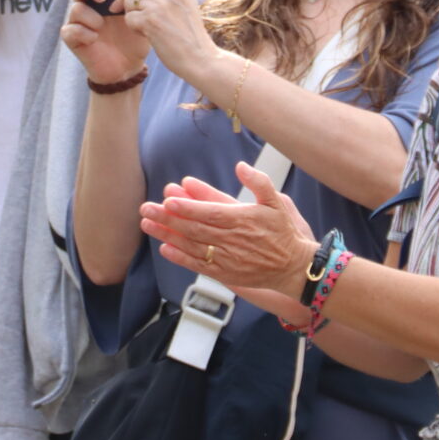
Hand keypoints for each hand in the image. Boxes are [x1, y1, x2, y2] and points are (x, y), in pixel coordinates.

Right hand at [58, 0, 151, 85]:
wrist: (129, 66)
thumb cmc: (135, 33)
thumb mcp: (144, 7)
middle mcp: (86, 1)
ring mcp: (78, 19)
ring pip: (75, 7)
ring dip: (91, 16)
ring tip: (103, 26)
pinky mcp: (74, 37)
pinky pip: (71, 29)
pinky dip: (85, 33)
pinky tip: (96, 39)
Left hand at [117, 0, 219, 88]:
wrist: (200, 58)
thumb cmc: (190, 33)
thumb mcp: (185, 2)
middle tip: (124, 6)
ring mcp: (159, 3)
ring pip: (128, 0)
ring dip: (131, 14)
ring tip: (148, 26)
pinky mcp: (149, 20)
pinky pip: (128, 18)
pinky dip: (134, 28)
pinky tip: (149, 35)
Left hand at [140, 160, 319, 296]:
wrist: (292, 267)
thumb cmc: (283, 232)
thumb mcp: (276, 202)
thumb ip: (259, 182)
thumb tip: (240, 166)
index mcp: (241, 220)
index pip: (209, 212)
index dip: (188, 207)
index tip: (168, 199)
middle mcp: (231, 240)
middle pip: (194, 228)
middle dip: (168, 218)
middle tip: (146, 208)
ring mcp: (226, 258)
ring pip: (191, 246)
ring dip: (167, 235)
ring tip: (147, 224)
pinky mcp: (225, 273)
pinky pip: (198, 265)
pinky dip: (180, 258)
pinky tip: (165, 248)